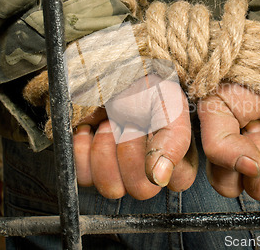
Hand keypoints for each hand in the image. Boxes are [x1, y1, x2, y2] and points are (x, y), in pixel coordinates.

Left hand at [72, 76, 197, 199]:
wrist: (115, 69)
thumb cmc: (146, 85)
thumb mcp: (169, 105)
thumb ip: (174, 141)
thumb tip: (160, 177)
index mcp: (176, 161)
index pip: (176, 180)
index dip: (159, 153)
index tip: (149, 125)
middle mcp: (149, 173)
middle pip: (141, 189)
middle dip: (130, 150)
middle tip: (127, 123)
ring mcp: (118, 173)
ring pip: (111, 189)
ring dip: (106, 150)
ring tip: (109, 124)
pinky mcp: (90, 168)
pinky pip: (83, 178)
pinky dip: (82, 150)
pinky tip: (90, 129)